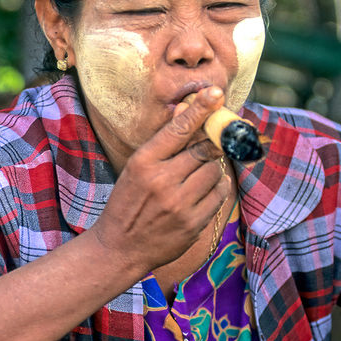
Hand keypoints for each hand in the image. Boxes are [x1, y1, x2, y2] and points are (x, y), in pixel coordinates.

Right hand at [90, 87, 232, 276]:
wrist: (121, 247)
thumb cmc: (129, 202)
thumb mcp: (136, 168)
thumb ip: (162, 144)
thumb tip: (185, 111)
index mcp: (143, 162)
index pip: (178, 129)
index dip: (200, 109)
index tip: (216, 93)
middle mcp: (162, 181)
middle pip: (203, 149)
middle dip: (211, 144)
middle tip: (213, 142)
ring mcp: (179, 203)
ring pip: (214, 171)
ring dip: (212, 169)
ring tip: (197, 175)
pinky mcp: (193, 222)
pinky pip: (219, 194)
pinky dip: (217, 187)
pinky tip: (203, 190)